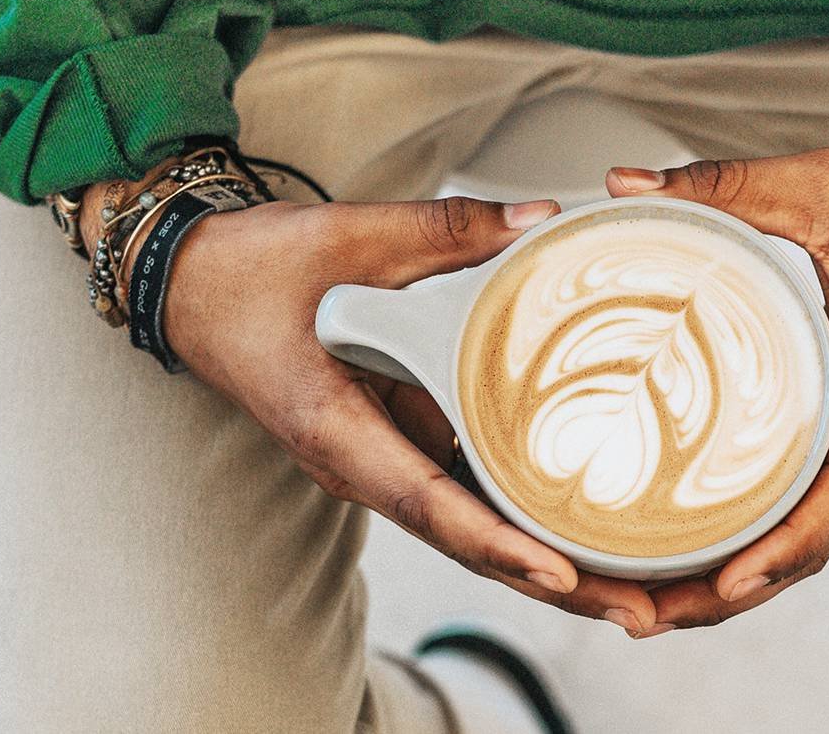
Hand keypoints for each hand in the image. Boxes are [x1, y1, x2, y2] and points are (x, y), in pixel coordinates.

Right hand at [86, 176, 661, 634]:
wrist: (192, 284)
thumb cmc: (252, 269)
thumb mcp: (345, 235)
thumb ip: (443, 230)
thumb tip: (539, 221)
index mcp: (335, 427)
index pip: (425, 501)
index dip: (495, 541)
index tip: (560, 574)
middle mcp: (358, 460)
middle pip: (461, 535)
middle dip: (545, 577)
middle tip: (636, 608)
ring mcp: (376, 455)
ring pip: (465, 519)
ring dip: (537, 553)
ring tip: (625, 581)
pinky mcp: (392, 437)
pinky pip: (458, 481)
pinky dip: (514, 507)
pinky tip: (579, 513)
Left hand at [604, 128, 828, 635]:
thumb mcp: (815, 183)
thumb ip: (720, 184)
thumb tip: (620, 185)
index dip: (788, 544)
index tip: (727, 581)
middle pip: (813, 531)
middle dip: (736, 586)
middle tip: (643, 616)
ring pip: (806, 515)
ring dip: (741, 566)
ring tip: (653, 601)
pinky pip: (803, 475)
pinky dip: (755, 519)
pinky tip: (692, 531)